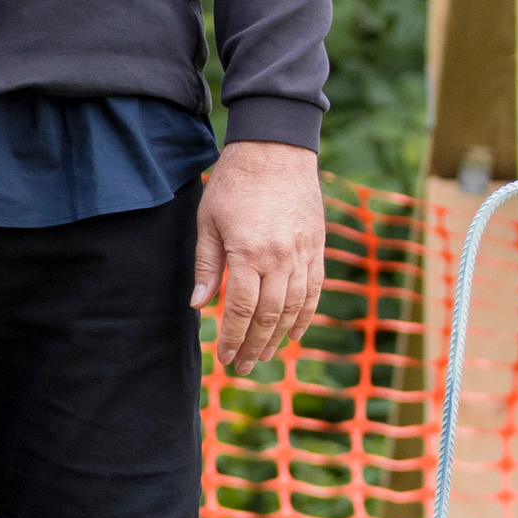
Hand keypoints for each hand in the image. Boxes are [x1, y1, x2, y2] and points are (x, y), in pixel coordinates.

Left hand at [192, 141, 325, 370]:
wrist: (276, 150)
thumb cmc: (234, 183)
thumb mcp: (209, 222)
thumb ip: (207, 266)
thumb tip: (200, 307)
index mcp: (249, 252)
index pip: (242, 309)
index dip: (233, 338)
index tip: (224, 357)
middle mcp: (281, 258)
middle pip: (269, 315)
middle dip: (254, 346)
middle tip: (241, 367)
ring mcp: (304, 254)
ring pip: (294, 308)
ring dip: (279, 337)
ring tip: (263, 357)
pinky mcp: (318, 247)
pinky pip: (315, 290)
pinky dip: (306, 316)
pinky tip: (294, 334)